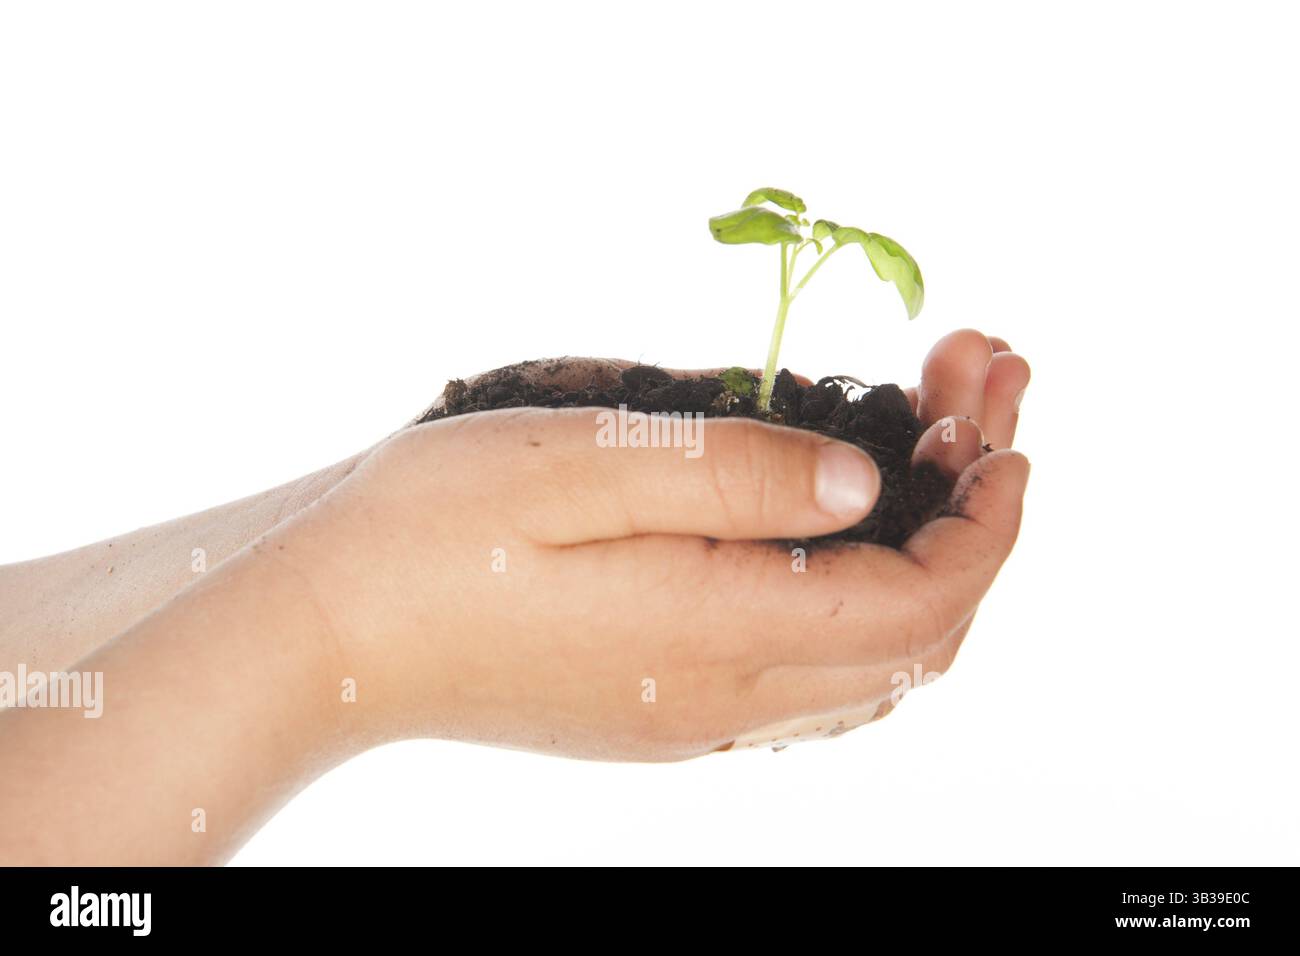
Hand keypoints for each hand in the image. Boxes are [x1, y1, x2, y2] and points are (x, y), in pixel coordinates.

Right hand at [269, 330, 1028, 759]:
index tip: (1001, 433)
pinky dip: (861, 602)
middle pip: (914, 636)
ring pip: (869, 665)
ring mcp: (695, 714)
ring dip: (923, 559)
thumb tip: (861, 481)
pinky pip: (808, 676)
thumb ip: (740, 474)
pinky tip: (842, 531)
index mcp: (718, 633)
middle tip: (973, 409)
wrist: (329, 637)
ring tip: (926, 451)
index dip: (986, 520)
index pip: (920, 602)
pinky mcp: (661, 709)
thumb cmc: (435, 533)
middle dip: (971, 522)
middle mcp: (725, 695)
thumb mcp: (589, 462)